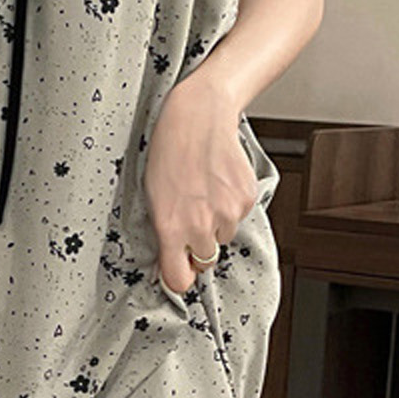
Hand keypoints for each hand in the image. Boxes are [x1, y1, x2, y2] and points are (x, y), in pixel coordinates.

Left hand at [143, 76, 260, 296]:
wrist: (199, 117)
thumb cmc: (169, 152)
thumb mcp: (153, 196)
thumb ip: (164, 231)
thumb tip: (169, 258)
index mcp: (171, 227)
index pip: (179, 280)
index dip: (179, 277)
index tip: (177, 270)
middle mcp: (201, 226)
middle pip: (205, 261)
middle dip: (197, 247)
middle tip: (190, 218)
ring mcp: (227, 213)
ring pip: (223, 236)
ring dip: (215, 223)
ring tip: (204, 192)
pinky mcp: (246, 199)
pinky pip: (238, 216)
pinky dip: (230, 205)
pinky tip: (218, 182)